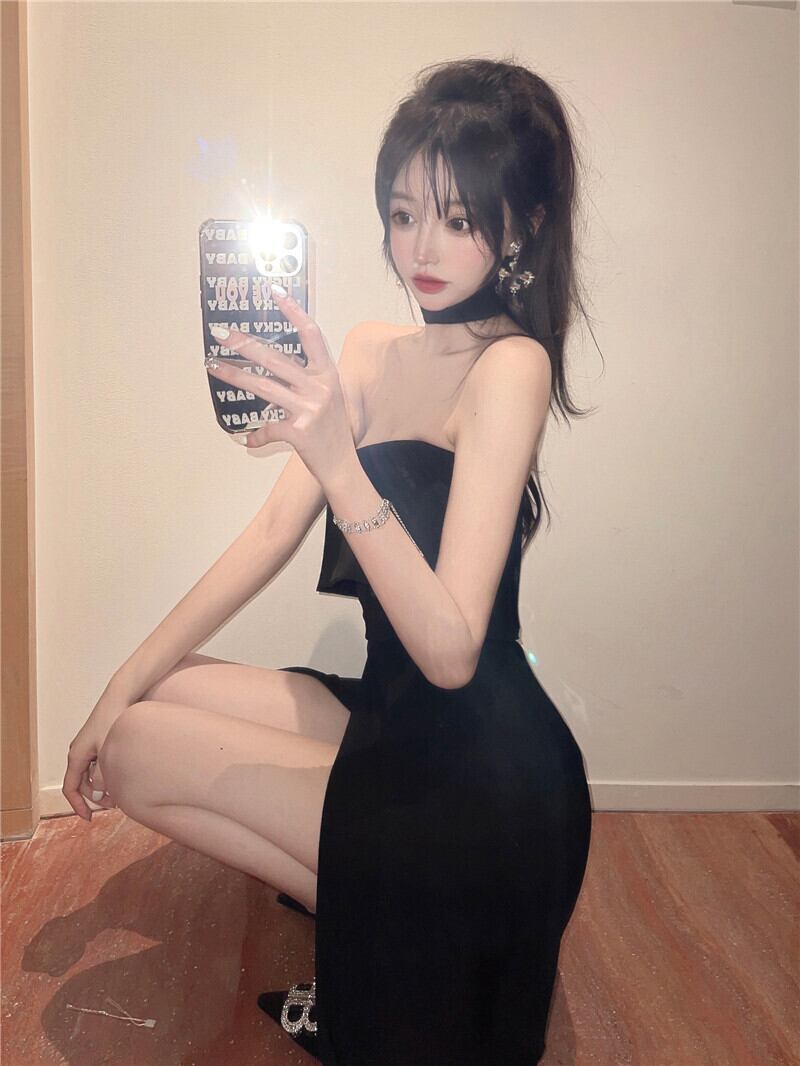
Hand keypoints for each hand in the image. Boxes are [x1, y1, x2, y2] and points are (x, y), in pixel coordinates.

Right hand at [63, 690, 126, 821]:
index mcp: (76, 755)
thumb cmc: (113, 719)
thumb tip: (100, 796)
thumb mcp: (107, 753)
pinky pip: (96, 764)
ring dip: (102, 785)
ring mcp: (87, 746)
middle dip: (95, 797)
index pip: (70, 788)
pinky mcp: (97, 742)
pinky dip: (105, 773)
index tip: (88, 818)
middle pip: (81, 784)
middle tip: (114, 804)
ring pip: (90, 774)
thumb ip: (103, 776)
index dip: (77, 806)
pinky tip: (120, 775)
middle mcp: (78, 752)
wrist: (120, 696)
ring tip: (120, 791)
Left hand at [206, 284, 357, 483]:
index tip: (275, 292)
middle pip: (276, 358)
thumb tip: (272, 372)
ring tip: (213, 366)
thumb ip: (306, 383)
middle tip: (222, 333)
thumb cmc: (333, 433)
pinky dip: (255, 434)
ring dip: (234, 375)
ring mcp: (309, 408)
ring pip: (263, 386)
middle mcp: (319, 387)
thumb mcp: (328, 400)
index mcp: (328, 375)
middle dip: (245, 343)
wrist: (343, 466)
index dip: (294, 311)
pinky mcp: (299, 430)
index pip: (311, 335)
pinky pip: (268, 427)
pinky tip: (246, 439)